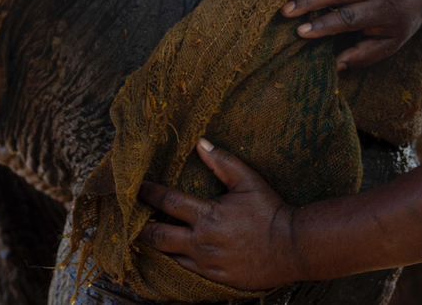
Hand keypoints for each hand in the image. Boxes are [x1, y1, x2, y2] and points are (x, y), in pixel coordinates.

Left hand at [138, 139, 301, 290]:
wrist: (292, 247)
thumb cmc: (270, 210)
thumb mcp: (248, 181)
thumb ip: (223, 162)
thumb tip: (200, 143)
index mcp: (208, 215)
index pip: (168, 203)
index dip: (149, 194)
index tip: (135, 188)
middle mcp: (202, 241)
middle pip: (159, 236)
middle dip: (141, 227)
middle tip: (129, 220)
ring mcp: (207, 263)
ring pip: (169, 257)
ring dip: (158, 246)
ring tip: (148, 236)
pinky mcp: (215, 278)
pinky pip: (187, 271)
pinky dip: (176, 261)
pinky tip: (172, 255)